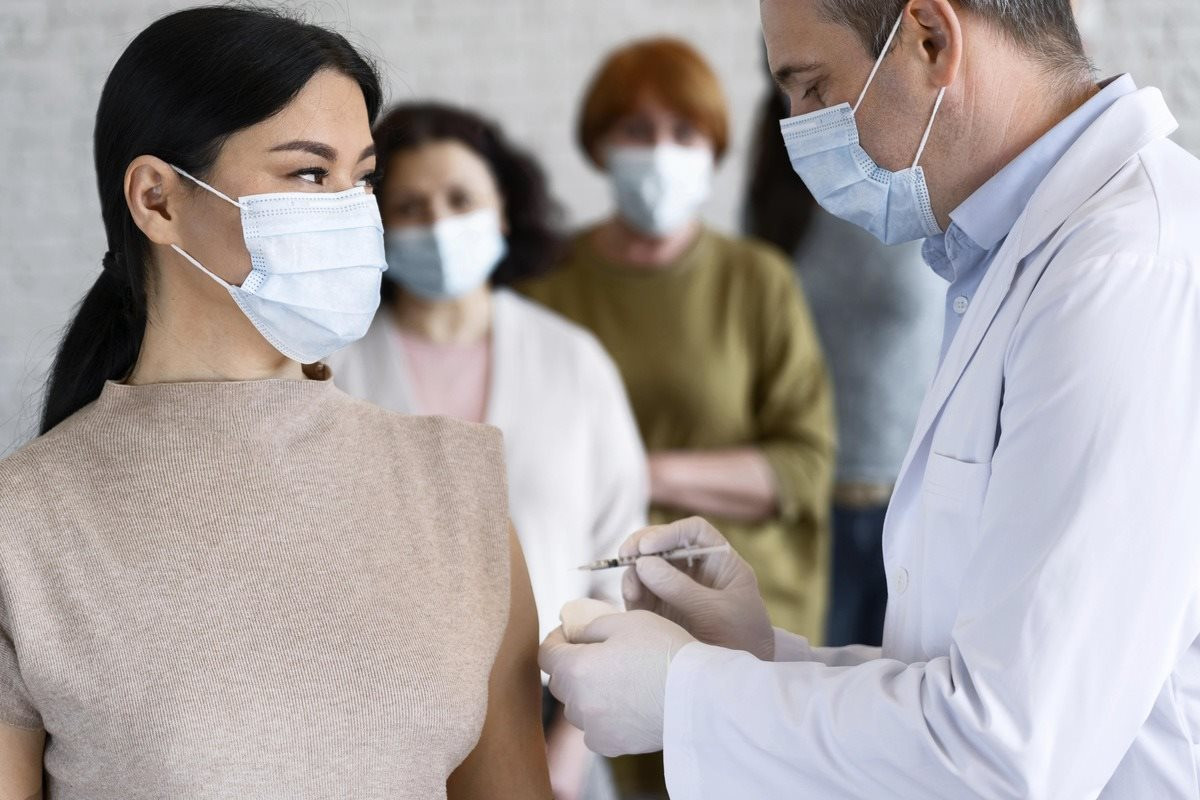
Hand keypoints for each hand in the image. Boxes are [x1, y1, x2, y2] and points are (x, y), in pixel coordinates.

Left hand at [538, 610, 695, 756]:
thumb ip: (592, 627)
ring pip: (579, 707)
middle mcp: (578, 702)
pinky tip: (626, 704)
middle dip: (572, 665)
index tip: (568, 634)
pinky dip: (604, 717)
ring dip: (589, 693)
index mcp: (576, 668)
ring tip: (619, 680)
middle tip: (597, 654)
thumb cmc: (665, 652)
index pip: (545, 654)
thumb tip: (577, 634)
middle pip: (561, 682)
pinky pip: (596, 729)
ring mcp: (593, 727)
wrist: (698, 696)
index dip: (555, 639)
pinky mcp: (612, 745)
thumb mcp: (627, 621)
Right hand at [621, 517, 774, 660]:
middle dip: (643, 545)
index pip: (694, 533)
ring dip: (634, 570)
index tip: (650, 546)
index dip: (670, 532)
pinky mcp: (659, 609)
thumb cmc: (740, 642)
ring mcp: (675, 589)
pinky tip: (632, 598)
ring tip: (633, 588)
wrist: (738, 684)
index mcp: (720, 563)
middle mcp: (695, 571)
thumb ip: (681, 589)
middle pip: (664, 543)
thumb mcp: (716, 613)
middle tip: (627, 554)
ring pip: (646, 565)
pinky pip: (639, 590)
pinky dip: (631, 590)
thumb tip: (643, 564)